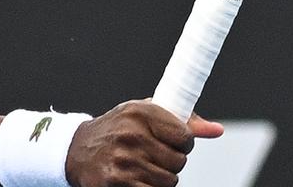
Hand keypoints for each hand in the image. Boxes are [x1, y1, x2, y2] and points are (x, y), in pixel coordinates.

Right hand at [65, 100, 223, 186]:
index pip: (185, 137)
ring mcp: (123, 161)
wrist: (76, 150)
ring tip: (141, 167)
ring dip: (160, 178)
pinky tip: (135, 178)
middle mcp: (131, 135)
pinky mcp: (116, 183)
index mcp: (139, 112)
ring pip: (168, 181)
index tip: (173, 143)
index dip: (183, 144)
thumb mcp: (144, 115)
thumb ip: (183, 121)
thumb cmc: (116, 130)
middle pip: (179, 162)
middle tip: (153, 156)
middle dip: (171, 162)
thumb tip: (216, 130)